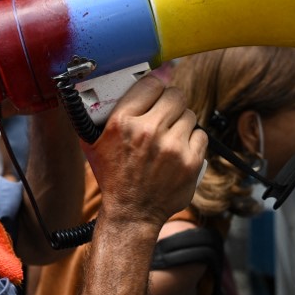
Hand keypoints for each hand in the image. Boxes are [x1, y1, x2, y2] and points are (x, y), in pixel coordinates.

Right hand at [84, 75, 206, 226]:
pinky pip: (201, 135)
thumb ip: (102, 111)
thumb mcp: (93, 141)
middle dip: (170, 102)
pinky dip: (192, 140)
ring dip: (181, 122)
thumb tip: (119, 82)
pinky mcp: (191, 162)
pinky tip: (179, 150)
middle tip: (165, 113)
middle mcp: (148, 131)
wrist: (131, 212)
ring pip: (189, 114)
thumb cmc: (112, 175)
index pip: (151, 83)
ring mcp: (172, 147)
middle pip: (175, 95)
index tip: (155, 92)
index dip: (155, 86)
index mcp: (122, 122)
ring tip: (169, 136)